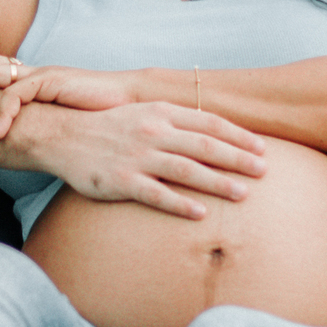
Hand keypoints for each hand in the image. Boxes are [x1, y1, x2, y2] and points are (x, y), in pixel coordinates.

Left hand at [0, 37, 133, 133]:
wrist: (129, 104)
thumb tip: (12, 139)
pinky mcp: (50, 82)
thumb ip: (36, 121)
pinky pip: (17, 97)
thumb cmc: (95, 114)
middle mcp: (30, 71)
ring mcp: (39, 74)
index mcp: (29, 77)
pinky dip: (2, 116)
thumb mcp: (57, 118)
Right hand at [24, 99, 265, 220]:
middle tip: (264, 171)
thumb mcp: (142, 113)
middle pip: (205, 146)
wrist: (62, 135)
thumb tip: (209, 131)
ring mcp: (138, 157)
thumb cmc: (107, 126)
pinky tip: (201, 214)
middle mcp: (153, 132)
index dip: (238, 135)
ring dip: (218, 182)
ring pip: (187, 170)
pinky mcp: (122, 181)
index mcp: (160, 112)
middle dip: (238, 158)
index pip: (208, 122)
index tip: (262, 147)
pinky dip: (181, 204)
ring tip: (243, 194)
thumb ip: (173, 120)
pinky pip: (157, 195)